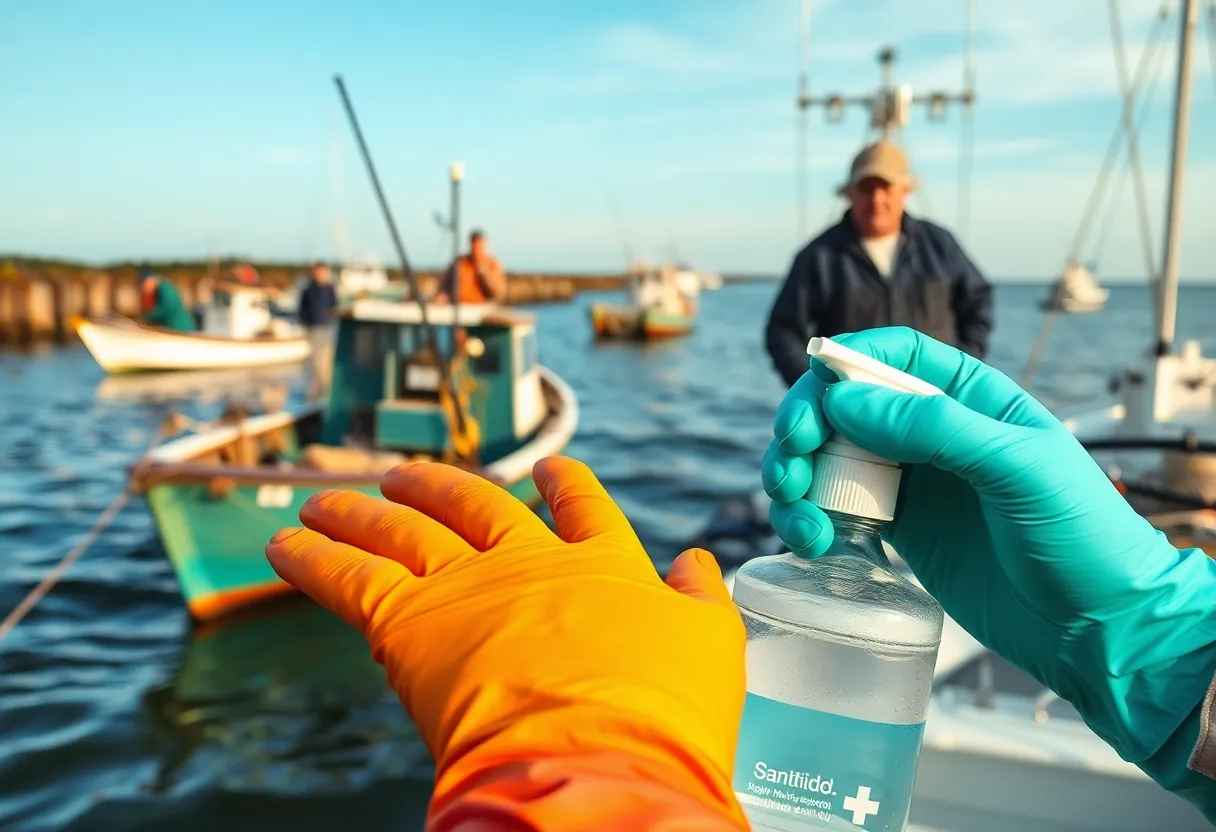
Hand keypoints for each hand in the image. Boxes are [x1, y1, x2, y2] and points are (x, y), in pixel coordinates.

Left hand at [266, 458, 746, 829]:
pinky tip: (282, 541)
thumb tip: (696, 561)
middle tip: (404, 475)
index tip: (552, 469)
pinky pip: (346, 577)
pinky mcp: (407, 622)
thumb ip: (698, 599)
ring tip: (330, 495)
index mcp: (602, 564)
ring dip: (361, 509)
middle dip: (437, 487)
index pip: (582, 508)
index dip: (566, 485)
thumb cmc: (664, 714)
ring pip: (401, 531)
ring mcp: (466, 585)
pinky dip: (312, 556)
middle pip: (476, 506)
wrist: (598, 756)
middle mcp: (529, 560)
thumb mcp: (710, 647)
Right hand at [762, 327, 1215, 774]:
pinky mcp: (899, 533)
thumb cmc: (1081, 539)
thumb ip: (932, 426)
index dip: (843, 362)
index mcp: (969, 397)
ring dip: (794, 478)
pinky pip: (834, 511)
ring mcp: (912, 483)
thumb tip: (843, 399)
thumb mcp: (1016, 468)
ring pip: (827, 460)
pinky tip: (814, 543)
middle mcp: (932, 433)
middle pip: (842, 405)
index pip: (892, 354)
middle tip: (792, 459)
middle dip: (803, 425)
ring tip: (797, 515)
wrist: (1099, 630)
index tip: (812, 391)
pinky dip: (808, 520)